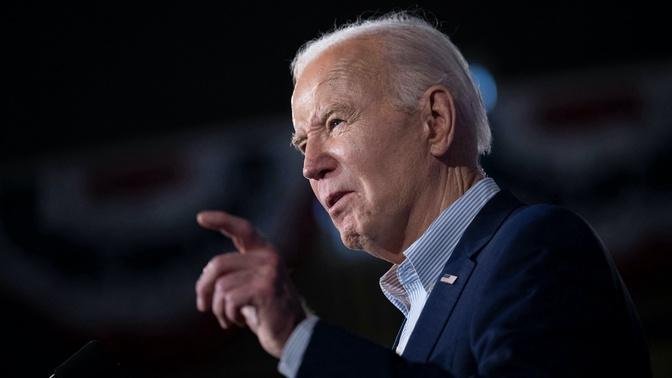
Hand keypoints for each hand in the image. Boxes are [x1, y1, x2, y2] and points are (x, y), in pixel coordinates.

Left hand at [195, 210, 305, 357]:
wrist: (292, 335)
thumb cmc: (266, 313)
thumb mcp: (249, 287)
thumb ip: (233, 275)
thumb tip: (205, 278)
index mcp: (265, 252)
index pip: (242, 229)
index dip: (221, 221)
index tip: (200, 218)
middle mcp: (269, 256)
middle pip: (218, 264)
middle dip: (204, 288)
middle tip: (202, 306)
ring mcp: (269, 271)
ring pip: (222, 286)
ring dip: (219, 309)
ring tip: (229, 318)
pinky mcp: (265, 288)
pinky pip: (230, 300)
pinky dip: (229, 316)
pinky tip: (241, 322)